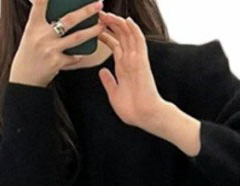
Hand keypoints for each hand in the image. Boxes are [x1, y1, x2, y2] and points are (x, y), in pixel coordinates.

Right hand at [9, 0, 104, 86]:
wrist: (24, 79)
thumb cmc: (28, 54)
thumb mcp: (30, 34)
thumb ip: (42, 23)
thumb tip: (62, 13)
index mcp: (33, 26)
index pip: (40, 3)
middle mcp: (42, 36)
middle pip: (69, 20)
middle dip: (86, 11)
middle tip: (99, 4)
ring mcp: (51, 49)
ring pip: (77, 37)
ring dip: (92, 31)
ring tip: (101, 26)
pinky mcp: (57, 63)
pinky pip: (74, 56)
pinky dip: (80, 54)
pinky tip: (85, 50)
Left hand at [97, 11, 164, 128]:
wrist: (144, 116)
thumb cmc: (132, 109)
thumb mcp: (114, 93)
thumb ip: (109, 81)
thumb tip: (101, 71)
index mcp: (123, 68)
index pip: (115, 46)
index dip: (105, 36)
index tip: (95, 28)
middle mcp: (130, 61)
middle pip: (121, 37)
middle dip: (109, 25)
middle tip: (98, 15)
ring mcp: (136, 60)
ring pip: (128, 35)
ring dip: (119, 23)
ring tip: (107, 14)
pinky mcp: (142, 61)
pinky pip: (139, 42)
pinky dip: (134, 30)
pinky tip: (127, 20)